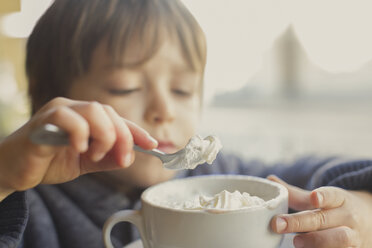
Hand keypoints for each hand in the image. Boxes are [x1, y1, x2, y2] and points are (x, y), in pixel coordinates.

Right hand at [0, 97, 157, 200]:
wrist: (12, 170)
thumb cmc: (47, 162)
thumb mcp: (85, 163)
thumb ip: (107, 159)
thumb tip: (129, 157)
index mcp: (84, 117)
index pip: (116, 118)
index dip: (137, 130)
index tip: (154, 144)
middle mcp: (73, 109)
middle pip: (109, 112)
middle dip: (123, 137)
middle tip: (122, 159)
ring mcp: (58, 112)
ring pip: (94, 110)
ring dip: (105, 136)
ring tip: (96, 155)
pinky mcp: (43, 122)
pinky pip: (68, 119)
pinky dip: (81, 134)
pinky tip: (80, 149)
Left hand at [268, 175, 371, 247]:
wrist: (369, 223)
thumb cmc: (335, 209)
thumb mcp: (319, 199)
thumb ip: (295, 193)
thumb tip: (270, 180)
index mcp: (339, 199)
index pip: (333, 195)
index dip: (323, 196)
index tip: (313, 197)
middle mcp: (348, 217)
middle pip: (325, 219)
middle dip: (300, 222)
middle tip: (278, 225)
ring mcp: (353, 236)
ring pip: (339, 239)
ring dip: (316, 241)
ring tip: (296, 242)